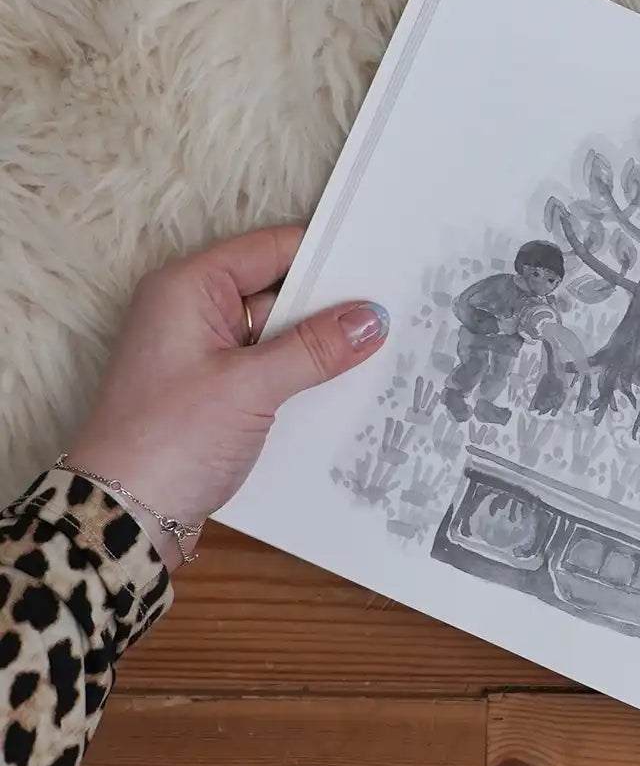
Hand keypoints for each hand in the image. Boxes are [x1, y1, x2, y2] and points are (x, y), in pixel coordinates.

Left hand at [63, 226, 388, 570]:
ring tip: (378, 348)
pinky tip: (342, 384)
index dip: (324, 256)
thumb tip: (370, 318)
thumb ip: (314, 348)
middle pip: (276, 290)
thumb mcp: (250, 386)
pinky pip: (267, 368)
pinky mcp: (212, 392)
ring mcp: (201, 354)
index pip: (269, 249)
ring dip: (317, 346)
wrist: (123, 515)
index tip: (380, 266)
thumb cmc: (167, 441)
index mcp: (187, 288)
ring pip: (276, 333)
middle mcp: (191, 312)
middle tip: (390, 311)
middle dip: (328, 305)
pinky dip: (300, 374)